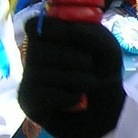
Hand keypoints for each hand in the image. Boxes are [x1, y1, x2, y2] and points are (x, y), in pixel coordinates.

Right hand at [18, 16, 125, 137]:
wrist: (106, 112)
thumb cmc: (103, 75)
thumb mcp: (108, 50)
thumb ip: (95, 34)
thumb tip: (71, 29)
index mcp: (50, 39)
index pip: (34, 25)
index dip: (51, 29)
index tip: (68, 34)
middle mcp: (34, 57)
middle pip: (37, 49)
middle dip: (73, 58)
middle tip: (89, 66)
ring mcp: (29, 79)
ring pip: (43, 73)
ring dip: (76, 80)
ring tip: (87, 86)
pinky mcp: (29, 102)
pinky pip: (44, 95)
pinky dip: (68, 97)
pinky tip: (76, 100)